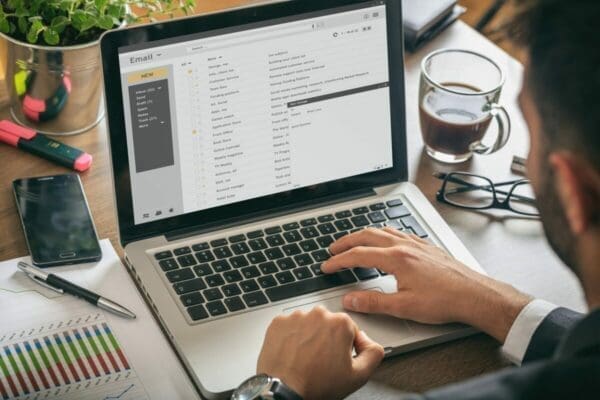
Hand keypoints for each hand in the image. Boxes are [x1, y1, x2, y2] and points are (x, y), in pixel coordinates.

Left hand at [257, 306, 383, 399]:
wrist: (284, 391)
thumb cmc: (316, 384)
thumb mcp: (358, 376)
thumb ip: (374, 353)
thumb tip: (371, 343)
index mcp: (340, 323)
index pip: (350, 330)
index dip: (346, 347)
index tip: (338, 358)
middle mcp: (318, 314)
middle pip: (328, 325)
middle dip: (327, 339)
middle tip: (322, 361)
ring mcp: (296, 317)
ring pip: (308, 324)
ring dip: (309, 337)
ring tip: (306, 358)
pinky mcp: (278, 322)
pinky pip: (289, 327)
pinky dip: (291, 337)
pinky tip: (293, 353)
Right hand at [322, 228, 530, 341]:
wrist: (475, 295)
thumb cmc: (445, 301)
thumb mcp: (404, 307)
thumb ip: (373, 302)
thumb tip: (350, 300)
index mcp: (396, 258)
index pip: (358, 255)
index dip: (339, 261)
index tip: (327, 266)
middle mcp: (405, 246)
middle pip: (367, 236)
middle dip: (346, 241)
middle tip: (333, 249)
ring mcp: (417, 243)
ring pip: (383, 230)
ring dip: (364, 234)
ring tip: (354, 241)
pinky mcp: (426, 247)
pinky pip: (399, 232)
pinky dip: (384, 233)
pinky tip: (386, 239)